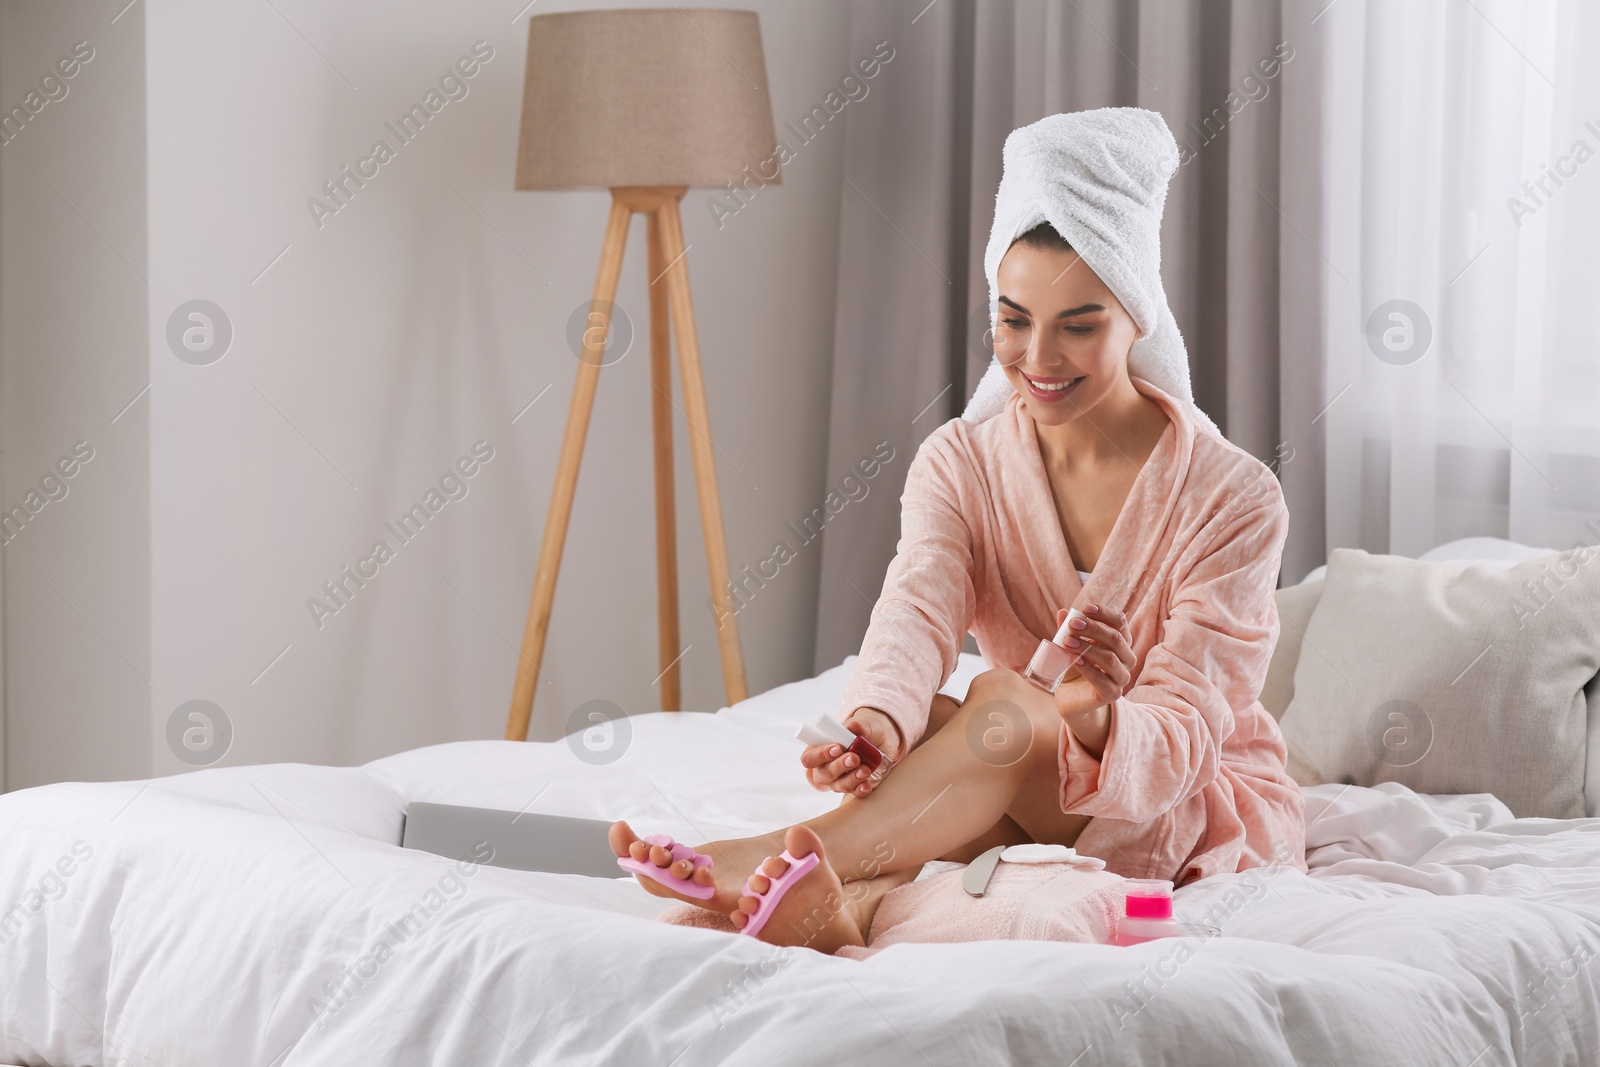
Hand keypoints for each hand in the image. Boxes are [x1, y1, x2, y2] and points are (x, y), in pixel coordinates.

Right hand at [799, 708, 902, 796]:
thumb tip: (853, 727)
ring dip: (852, 778)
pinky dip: (861, 789)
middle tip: (854, 758)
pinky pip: (854, 792)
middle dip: (839, 766)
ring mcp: (838, 780)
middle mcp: (824, 767)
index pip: (809, 758)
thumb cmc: (862, 730)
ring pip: (838, 785)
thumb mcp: (862, 723)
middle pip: (823, 774)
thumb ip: (857, 725)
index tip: (838, 747)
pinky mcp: (853, 787)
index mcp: (818, 749)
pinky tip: (867, 784)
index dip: (820, 755)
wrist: (880, 740)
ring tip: (865, 770)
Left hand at [1051, 602, 1134, 720]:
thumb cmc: (1074, 667)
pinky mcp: (1112, 694)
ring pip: (1110, 658)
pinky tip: (1075, 660)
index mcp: (1120, 643)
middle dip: (1094, 628)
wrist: (1071, 698)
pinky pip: (1102, 680)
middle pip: (1116, 639)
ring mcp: (1121, 678)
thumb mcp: (1069, 646)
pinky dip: (1088, 669)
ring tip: (1067, 641)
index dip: (1105, 613)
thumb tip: (1063, 612)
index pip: (1119, 623)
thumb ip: (1067, 631)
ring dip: (1088, 647)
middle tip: (1073, 624)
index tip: (1085, 608)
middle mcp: (1126, 659)